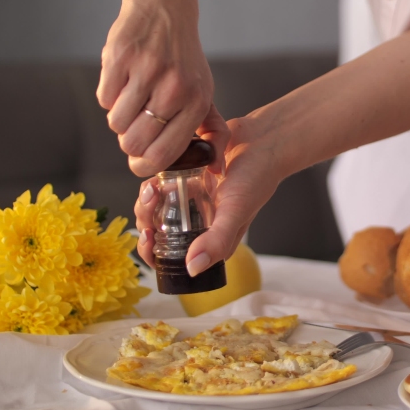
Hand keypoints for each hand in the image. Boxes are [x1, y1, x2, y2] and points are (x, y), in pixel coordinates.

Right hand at [96, 0, 226, 176]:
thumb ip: (210, 131)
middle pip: (134, 143)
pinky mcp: (120, 58)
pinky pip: (104, 99)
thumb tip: (215, 168)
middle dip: (129, 142)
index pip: (163, 154)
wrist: (164, 11)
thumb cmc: (184, 62)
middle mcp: (174, 88)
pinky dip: (109, 96)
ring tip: (132, 99)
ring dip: (119, 117)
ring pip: (116, 123)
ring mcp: (146, 71)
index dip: (144, 165)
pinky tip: (124, 81)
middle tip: (135, 127)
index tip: (139, 162)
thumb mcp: (204, 93)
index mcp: (196, 102)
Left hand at [134, 115, 283, 273]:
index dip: (151, 250)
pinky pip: (161, 182)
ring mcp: (190, 201)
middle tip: (152, 196)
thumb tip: (192, 270)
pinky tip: (165, 169)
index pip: (169, 258)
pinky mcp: (186, 179)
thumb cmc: (257, 177)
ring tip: (156, 182)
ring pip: (154, 206)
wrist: (263, 139)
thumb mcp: (236, 212)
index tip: (148, 232)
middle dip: (145, 215)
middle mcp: (197, 223)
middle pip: (155, 229)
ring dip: (149, 195)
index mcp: (209, 240)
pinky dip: (159, 175)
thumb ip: (216, 241)